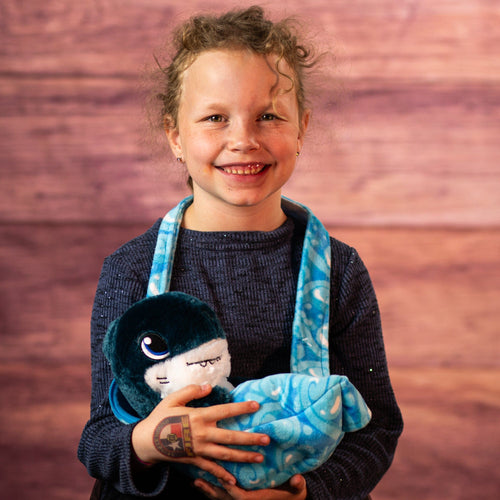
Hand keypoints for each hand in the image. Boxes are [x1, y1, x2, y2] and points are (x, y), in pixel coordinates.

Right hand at [131, 384, 269, 485]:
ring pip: (225, 454)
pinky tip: (234, 481)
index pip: (225, 411)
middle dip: (250, 438)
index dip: (241, 408)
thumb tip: (208, 386)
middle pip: (230, 436)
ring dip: (243, 456)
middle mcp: (202, 434)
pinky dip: (222, 476)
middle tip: (267, 439)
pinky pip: (211, 469)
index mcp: (199, 416)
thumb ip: (191, 391)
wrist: (146, 441)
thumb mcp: (172, 399)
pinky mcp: (194, 460)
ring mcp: (199, 449)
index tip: (256, 405)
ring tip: (260, 458)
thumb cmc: (160, 417)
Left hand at [194, 474, 306, 499]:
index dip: (232, 490)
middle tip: (201, 479)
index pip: (241, 497)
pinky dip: (212, 492)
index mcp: (257, 499)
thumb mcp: (297, 490)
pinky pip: (222, 497)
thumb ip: (297, 485)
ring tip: (196, 481)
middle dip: (214, 490)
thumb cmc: (292, 494)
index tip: (224, 479)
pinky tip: (202, 483)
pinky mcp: (239, 498)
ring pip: (222, 499)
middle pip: (226, 499)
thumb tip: (297, 479)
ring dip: (209, 491)